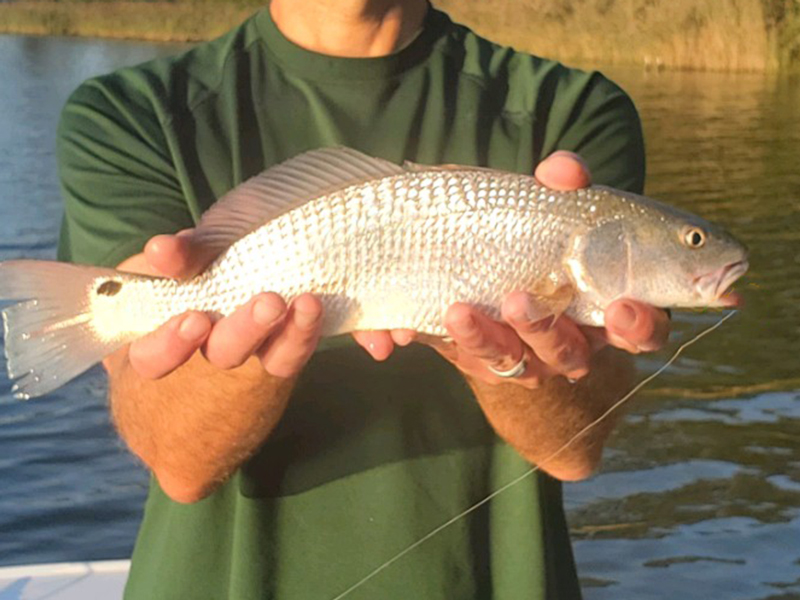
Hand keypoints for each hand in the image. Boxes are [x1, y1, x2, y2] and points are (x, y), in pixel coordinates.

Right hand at [122, 230, 322, 379]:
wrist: (261, 231)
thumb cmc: (207, 249)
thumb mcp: (190, 246)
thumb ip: (179, 254)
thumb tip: (160, 251)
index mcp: (169, 331)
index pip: (156, 357)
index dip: (172, 346)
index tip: (195, 321)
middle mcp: (213, 346)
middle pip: (224, 354)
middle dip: (245, 331)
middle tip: (269, 303)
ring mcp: (256, 346)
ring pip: (272, 359)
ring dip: (290, 334)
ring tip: (306, 303)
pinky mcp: (289, 339)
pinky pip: (298, 347)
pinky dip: (307, 327)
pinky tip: (314, 305)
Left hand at [414, 151, 669, 385]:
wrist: (485, 259)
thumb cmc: (539, 230)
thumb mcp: (553, 204)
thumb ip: (565, 185)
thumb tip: (562, 169)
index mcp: (606, 306)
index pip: (641, 329)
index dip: (639, 325)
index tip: (621, 308)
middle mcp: (570, 339)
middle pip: (571, 353)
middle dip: (544, 330)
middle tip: (517, 299)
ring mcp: (523, 354)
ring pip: (513, 362)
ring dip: (485, 338)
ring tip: (459, 309)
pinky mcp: (478, 355)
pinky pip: (459, 356)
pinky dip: (433, 339)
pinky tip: (402, 328)